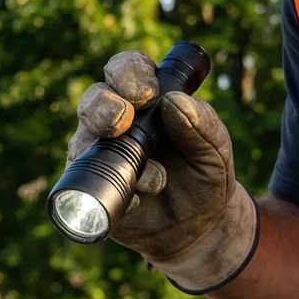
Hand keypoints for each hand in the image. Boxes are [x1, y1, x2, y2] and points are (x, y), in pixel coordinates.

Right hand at [68, 50, 257, 293]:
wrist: (200, 228)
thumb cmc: (205, 177)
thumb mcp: (215, 150)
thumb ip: (202, 123)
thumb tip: (174, 101)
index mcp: (145, 100)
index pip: (125, 70)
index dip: (128, 74)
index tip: (148, 94)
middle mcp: (115, 123)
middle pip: (93, 100)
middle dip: (104, 106)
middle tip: (124, 121)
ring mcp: (99, 156)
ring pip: (83, 142)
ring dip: (114, 155)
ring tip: (154, 179)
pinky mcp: (92, 192)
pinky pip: (89, 187)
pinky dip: (118, 193)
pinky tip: (141, 202)